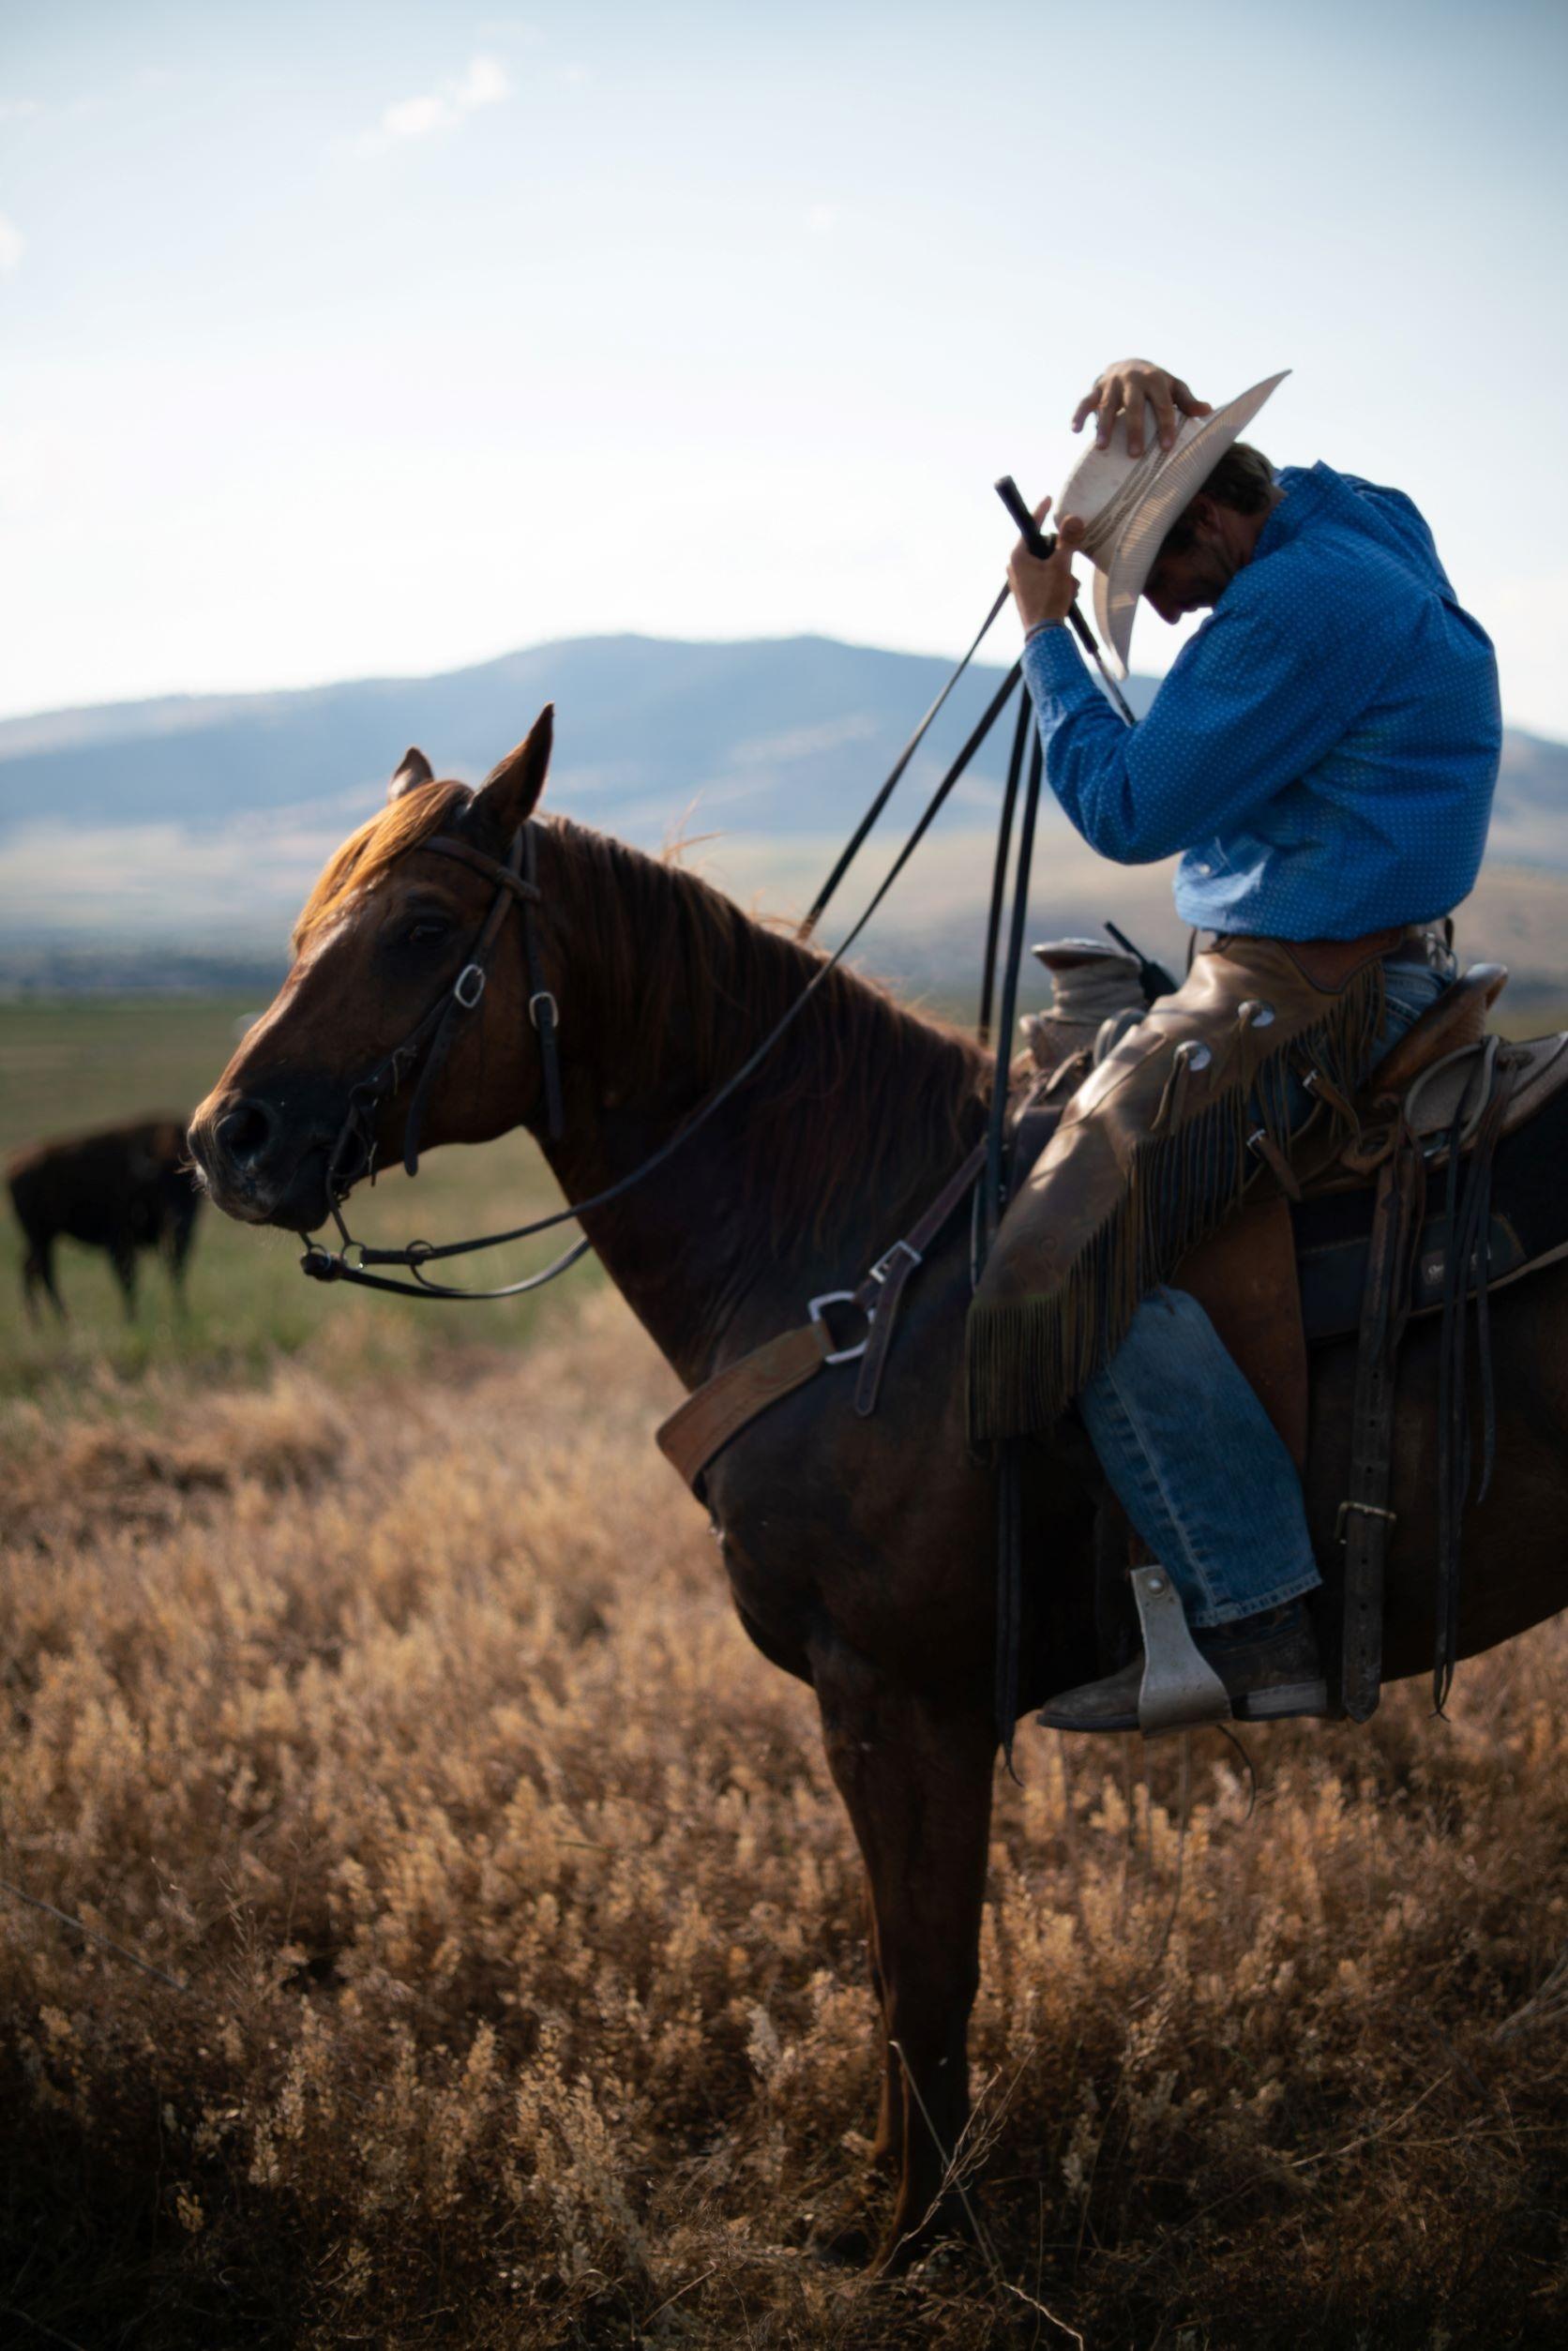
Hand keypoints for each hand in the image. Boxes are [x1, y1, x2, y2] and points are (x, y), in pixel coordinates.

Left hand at [1007, 496, 1083, 633]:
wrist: (1043, 634)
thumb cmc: (1048, 598)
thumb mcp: (1061, 566)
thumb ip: (1068, 541)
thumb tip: (1073, 519)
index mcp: (1018, 556)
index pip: (1031, 526)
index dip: (1042, 512)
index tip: (1049, 499)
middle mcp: (1015, 566)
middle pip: (1043, 547)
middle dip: (1062, 556)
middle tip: (1070, 565)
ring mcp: (1020, 580)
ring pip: (1048, 564)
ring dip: (1063, 572)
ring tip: (1069, 586)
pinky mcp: (1027, 592)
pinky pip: (1046, 578)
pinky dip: (1059, 583)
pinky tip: (1066, 595)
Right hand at [1071, 359, 1211, 455]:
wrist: (1129, 364)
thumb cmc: (1155, 383)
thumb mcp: (1172, 387)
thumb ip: (1186, 400)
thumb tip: (1207, 410)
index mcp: (1155, 378)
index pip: (1162, 403)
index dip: (1166, 425)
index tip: (1166, 447)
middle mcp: (1132, 378)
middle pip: (1133, 405)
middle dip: (1134, 429)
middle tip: (1135, 455)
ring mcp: (1112, 382)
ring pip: (1107, 404)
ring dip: (1104, 425)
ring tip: (1102, 447)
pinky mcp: (1095, 387)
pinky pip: (1085, 401)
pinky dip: (1079, 415)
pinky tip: (1076, 431)